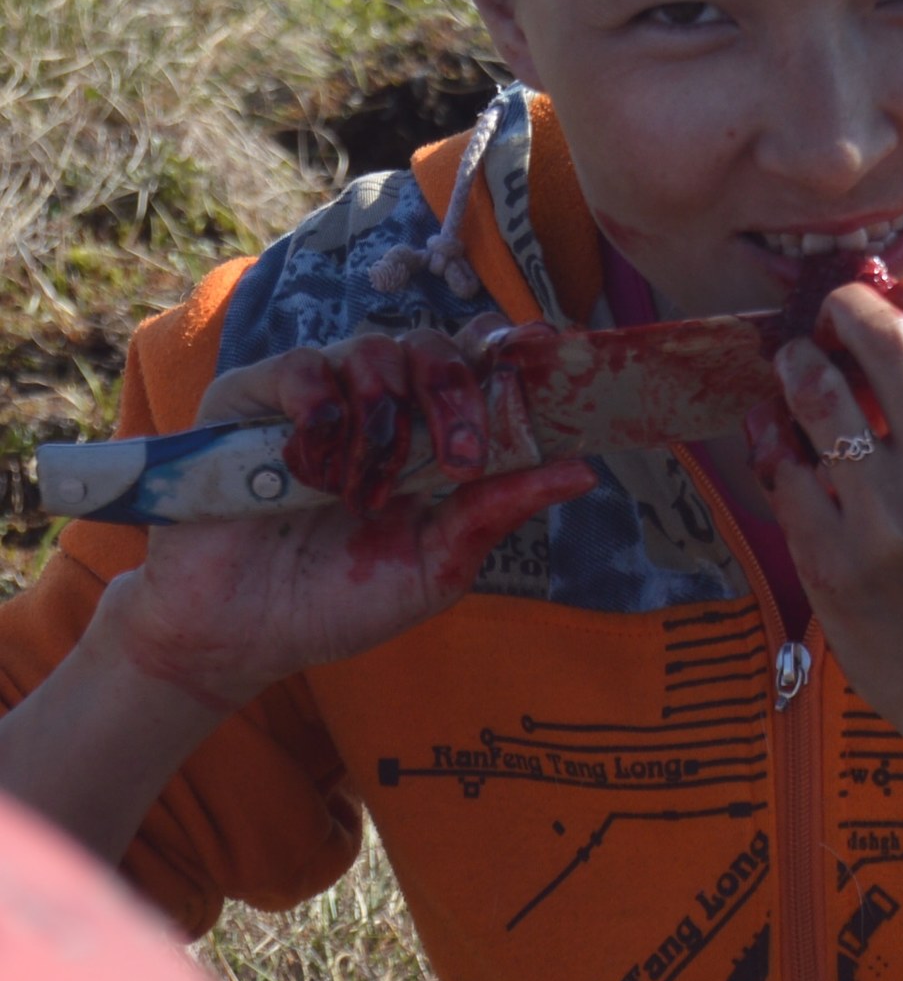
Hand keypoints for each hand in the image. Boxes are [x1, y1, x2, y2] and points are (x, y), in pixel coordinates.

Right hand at [109, 327, 592, 713]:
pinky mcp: (252, 398)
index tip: (542, 348)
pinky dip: (320, 415)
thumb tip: (582, 472)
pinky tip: (313, 470)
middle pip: (436, 345)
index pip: (477, 362)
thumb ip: (498, 510)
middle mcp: (380, 402)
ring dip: (384, 423)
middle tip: (457, 458)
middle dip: (457, 393)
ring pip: (374, 349)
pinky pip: (302, 369)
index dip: (510, 349)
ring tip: (363, 496)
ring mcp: (316, 394)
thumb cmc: (340, 600)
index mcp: (431, 433)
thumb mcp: (438, 563)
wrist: (241, 635)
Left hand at [746, 276, 902, 780]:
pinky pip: (782, 465)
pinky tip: (784, 439)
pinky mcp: (831, 564)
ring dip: (799, 364)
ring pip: (816, 393)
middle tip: (835, 314)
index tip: (901, 293)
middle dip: (847, 309)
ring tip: (800, 368)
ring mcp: (887, 525)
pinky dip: (775, 438)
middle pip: (882, 338)